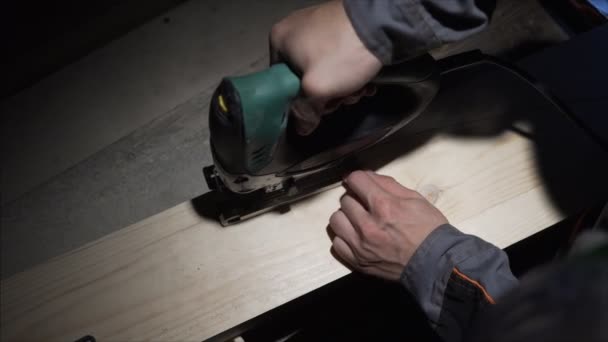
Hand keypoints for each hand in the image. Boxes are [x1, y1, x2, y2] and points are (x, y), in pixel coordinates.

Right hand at [270, 0, 381, 134]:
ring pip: (325, 72)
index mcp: (280, 40)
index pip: (280, 82)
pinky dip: (350, 75)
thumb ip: (304, 111)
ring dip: (342, 89)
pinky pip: (338, 60)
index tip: (318, 110)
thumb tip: (302, 129)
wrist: (382, 24)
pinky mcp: (341, 30)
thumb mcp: (316, 88)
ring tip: (359, 91)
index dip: (299, 101)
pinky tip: (365, 83)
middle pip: (304, 78)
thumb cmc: (341, 54)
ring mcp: (319, 29)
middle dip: (327, 96)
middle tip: (342, 100)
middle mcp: (295, 30)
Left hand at [329, 171, 447, 280]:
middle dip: (355, 198)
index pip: (356, 180)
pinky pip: (337, 244)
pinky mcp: (359, 262)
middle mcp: (368, 226)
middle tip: (366, 204)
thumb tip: (367, 176)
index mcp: (384, 206)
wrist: (436, 263)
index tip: (359, 182)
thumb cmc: (429, 230)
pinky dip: (345, 237)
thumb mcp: (415, 198)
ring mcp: (361, 246)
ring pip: (336, 220)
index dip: (358, 178)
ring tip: (359, 220)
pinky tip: (357, 236)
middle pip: (345, 200)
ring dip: (346, 217)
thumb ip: (388, 184)